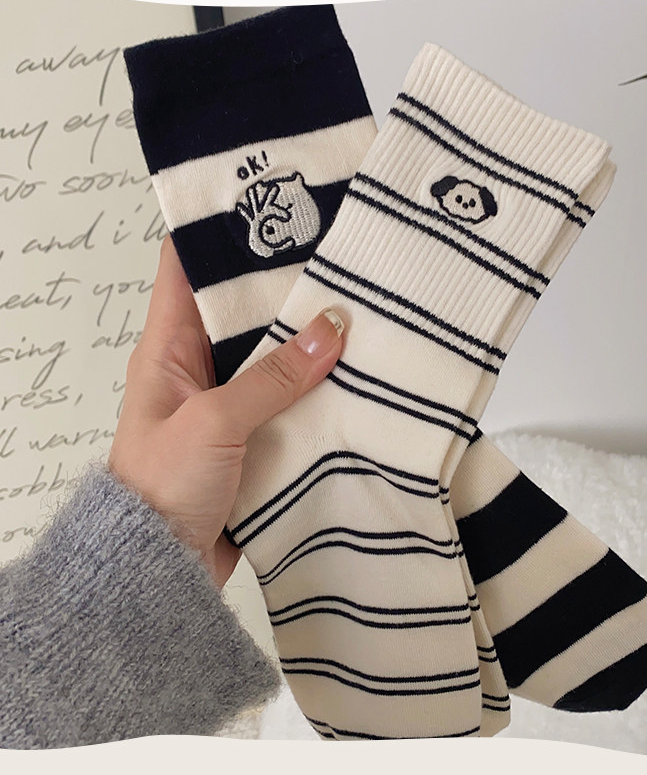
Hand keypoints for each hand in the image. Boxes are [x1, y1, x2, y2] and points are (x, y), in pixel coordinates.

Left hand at [108, 236, 343, 586]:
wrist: (158, 571)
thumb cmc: (161, 489)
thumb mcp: (215, 421)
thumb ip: (273, 376)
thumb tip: (331, 327)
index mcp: (167, 348)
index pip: (184, 267)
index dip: (219, 230)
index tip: (267, 203)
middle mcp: (197, 367)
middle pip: (241, 308)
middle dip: (284, 284)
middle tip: (336, 254)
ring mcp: (227, 403)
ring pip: (272, 355)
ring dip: (309, 340)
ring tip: (359, 306)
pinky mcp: (253, 438)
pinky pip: (288, 400)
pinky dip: (317, 388)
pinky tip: (356, 373)